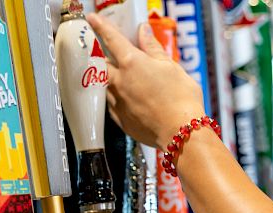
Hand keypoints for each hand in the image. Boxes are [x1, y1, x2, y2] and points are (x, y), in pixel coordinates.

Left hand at [86, 13, 204, 148]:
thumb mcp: (170, 66)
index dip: (101, 26)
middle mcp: (120, 82)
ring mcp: (118, 103)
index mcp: (132, 64)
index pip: (112, 39)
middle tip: (110, 54)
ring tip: (124, 79)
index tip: (92, 19)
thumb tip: (144, 32)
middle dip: (104, 57)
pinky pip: (112, 104)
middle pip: (103, 64)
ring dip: (111, 79)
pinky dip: (116, 98)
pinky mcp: (120, 120)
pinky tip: (129, 99)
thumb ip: (153, 49)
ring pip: (106, 85)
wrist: (179, 132)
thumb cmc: (180, 99)